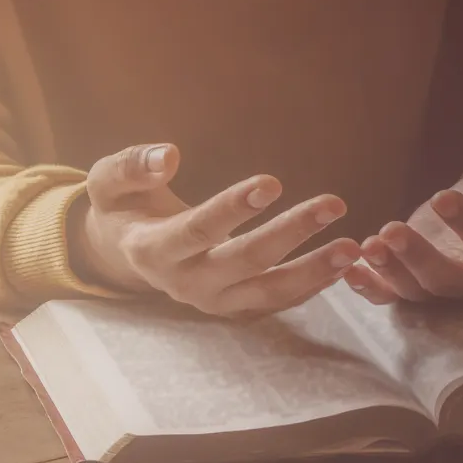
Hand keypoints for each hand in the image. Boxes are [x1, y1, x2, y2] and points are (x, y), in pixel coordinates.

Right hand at [71, 143, 358, 315]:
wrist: (125, 251)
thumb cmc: (123, 207)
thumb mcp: (109, 181)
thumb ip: (132, 166)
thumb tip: (170, 154)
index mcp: (152, 250)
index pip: (197, 231)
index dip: (232, 208)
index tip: (272, 182)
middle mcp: (183, 284)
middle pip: (243, 263)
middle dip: (290, 234)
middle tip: (333, 204)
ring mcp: (211, 302)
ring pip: (267, 292)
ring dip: (312, 272)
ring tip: (353, 247)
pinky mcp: (233, 308)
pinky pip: (276, 303)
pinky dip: (312, 286)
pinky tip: (344, 263)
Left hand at [344, 160, 462, 303]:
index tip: (442, 195)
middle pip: (448, 282)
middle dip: (417, 259)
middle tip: (390, 229)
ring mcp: (443, 286)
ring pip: (416, 291)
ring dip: (388, 271)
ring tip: (367, 243)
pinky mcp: (414, 282)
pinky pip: (390, 294)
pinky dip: (368, 287)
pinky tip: (347, 269)